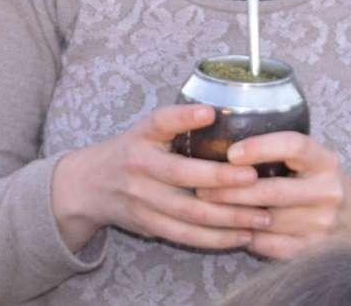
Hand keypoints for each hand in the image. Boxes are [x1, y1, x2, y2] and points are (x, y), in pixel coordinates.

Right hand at [52, 104, 271, 252]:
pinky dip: (215, 238)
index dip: (184, 118)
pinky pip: (185, 236)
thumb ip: (177, 122)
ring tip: (262, 218)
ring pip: (189, 213)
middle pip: (182, 176)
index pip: (161, 122)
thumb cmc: (131, 151)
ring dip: (228, 218)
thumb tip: (220, 113)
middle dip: (222, 181)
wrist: (88, 186)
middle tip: (256, 180)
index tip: (211, 113)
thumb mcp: (145, 129)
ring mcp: (143, 200)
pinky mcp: (148, 225)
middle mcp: (140, 167)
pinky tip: (242, 236)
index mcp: (142, 137)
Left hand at [196, 132, 350, 259]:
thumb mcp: (309, 160)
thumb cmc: (315, 181)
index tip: (231, 152)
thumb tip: (224, 140)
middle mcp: (328, 192)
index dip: (261, 146)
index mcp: (325, 161)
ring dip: (231, 215)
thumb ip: (280, 151)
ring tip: (207, 208)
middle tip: (202, 187)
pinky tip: (230, 227)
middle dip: (231, 189)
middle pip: (272, 190)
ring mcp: (322, 225)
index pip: (294, 145)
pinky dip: (246, 236)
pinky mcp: (312, 251)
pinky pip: (268, 245)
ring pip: (265, 220)